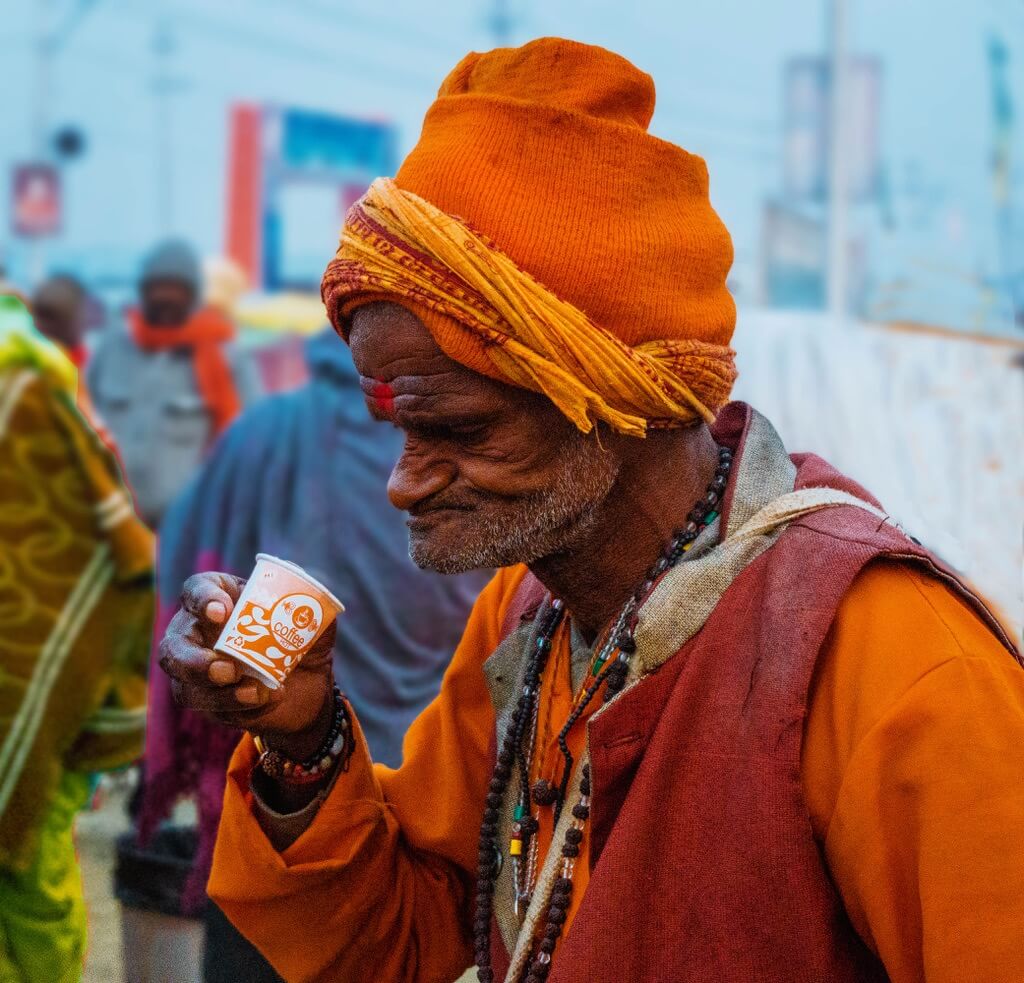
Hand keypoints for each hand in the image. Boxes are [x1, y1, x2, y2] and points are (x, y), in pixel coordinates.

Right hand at [158, 572, 336, 759]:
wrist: (311, 684)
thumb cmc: (303, 638)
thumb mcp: (313, 616)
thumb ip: (311, 600)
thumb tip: (311, 589)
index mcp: (220, 598)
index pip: (195, 590)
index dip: (202, 599)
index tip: (222, 611)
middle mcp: (197, 634)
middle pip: (172, 645)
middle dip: (193, 660)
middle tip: (226, 668)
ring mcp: (197, 673)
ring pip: (185, 686)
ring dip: (217, 693)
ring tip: (255, 692)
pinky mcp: (209, 705)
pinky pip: (211, 711)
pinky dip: (238, 708)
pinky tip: (264, 700)